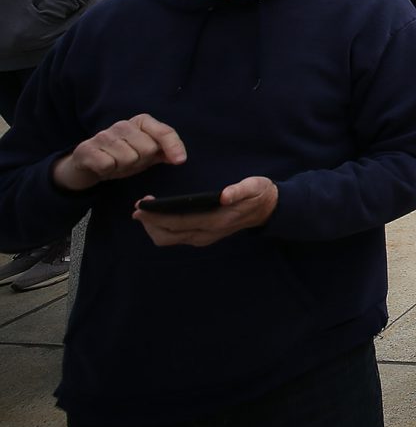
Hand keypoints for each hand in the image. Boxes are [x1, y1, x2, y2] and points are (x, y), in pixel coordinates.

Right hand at [52, 115, 186, 192]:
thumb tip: (180, 158)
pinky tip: (103, 166)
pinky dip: (107, 170)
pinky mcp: (86, 148)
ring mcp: (103, 135)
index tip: (180, 161)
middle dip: (141, 161)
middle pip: (147, 149)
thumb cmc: (123, 155)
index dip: (174, 146)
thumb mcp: (147, 154)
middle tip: (130, 161)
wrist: (88, 163)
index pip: (164, 131)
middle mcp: (123, 125)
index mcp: (141, 122)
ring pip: (128, 158)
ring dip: (123, 167)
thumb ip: (165, 152)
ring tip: (116, 163)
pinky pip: (107, 165)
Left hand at [135, 176, 277, 246]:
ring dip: (153, 228)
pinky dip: (161, 229)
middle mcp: (206, 233)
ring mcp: (203, 238)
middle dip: (149, 224)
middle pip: (167, 236)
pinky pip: (174, 238)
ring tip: (145, 212)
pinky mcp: (201, 237)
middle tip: (138, 207)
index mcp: (216, 220)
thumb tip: (224, 195)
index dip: (156, 216)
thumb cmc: (258, 194)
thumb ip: (240, 190)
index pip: (178, 222)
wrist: (267, 210)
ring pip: (168, 239)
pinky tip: (158, 216)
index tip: (142, 206)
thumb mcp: (254, 186)